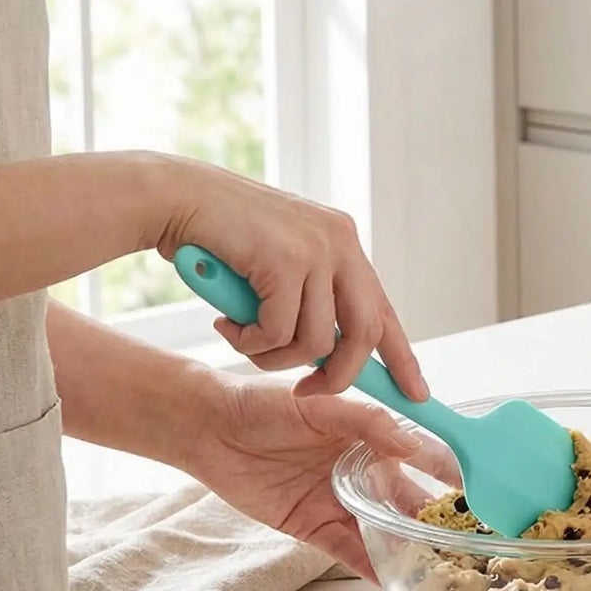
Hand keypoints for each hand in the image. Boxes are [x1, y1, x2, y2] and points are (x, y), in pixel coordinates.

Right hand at [151, 156, 428, 399]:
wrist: (174, 197)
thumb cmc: (220, 239)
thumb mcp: (281, 266)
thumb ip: (311, 297)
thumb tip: (331, 354)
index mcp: (344, 243)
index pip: (384, 310)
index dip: (401, 358)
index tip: (416, 393)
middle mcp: (340, 243)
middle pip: (364, 333)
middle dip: (339, 375)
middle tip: (309, 393)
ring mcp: (316, 249)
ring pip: (317, 340)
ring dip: (276, 358)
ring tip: (244, 341)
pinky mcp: (285, 260)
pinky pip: (279, 331)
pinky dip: (251, 343)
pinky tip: (229, 326)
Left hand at [187, 375, 448, 579]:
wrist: (208, 428)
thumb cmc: (263, 404)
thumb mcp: (319, 405)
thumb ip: (367, 423)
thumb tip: (411, 447)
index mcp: (369, 436)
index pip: (419, 454)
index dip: (448, 470)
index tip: (476, 486)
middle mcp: (360, 470)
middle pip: (406, 498)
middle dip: (434, 517)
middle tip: (464, 538)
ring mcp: (337, 500)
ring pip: (381, 527)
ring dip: (406, 545)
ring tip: (436, 566)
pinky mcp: (312, 526)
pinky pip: (346, 549)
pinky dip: (367, 565)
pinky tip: (389, 581)